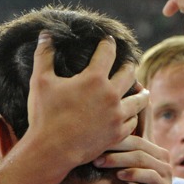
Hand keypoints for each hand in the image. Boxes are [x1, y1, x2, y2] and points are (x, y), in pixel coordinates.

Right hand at [26, 32, 145, 169]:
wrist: (52, 150)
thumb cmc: (45, 115)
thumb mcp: (41, 82)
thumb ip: (44, 55)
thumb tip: (45, 34)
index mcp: (94, 78)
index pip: (108, 52)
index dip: (108, 43)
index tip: (109, 41)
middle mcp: (111, 95)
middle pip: (129, 73)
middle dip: (128, 65)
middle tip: (127, 63)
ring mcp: (117, 116)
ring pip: (139, 99)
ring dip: (141, 92)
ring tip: (142, 90)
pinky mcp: (118, 134)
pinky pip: (132, 122)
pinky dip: (133, 116)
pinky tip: (131, 115)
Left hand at [94, 134, 171, 183]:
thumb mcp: (123, 166)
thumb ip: (117, 150)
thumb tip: (97, 131)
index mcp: (152, 147)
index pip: (136, 130)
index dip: (118, 131)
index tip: (96, 130)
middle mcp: (161, 156)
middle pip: (136, 144)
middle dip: (113, 146)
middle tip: (92, 152)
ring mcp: (165, 170)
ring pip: (141, 158)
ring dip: (118, 160)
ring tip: (100, 164)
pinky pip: (150, 175)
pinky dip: (134, 174)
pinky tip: (119, 176)